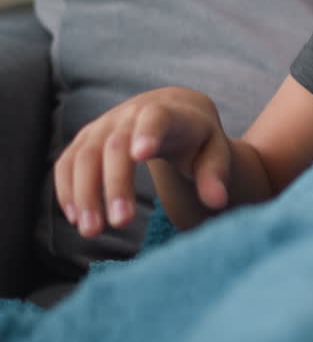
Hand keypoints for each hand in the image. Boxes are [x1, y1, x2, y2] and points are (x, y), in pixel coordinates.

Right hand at [54, 87, 231, 237]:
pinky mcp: (86, 139)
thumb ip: (215, 174)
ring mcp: (103, 125)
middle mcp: (130, 114)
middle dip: (115, 184)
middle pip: (115, 145)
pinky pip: (67, 163)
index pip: (156, 118)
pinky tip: (76, 218)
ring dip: (84, 194)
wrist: (172, 110)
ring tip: (92, 231)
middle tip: (121, 224)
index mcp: (168, 112)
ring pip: (84, 156)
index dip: (148, 133)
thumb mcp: (214, 151)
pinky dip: (67, 189)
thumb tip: (217, 201)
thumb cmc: (196, 136)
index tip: (141, 155)